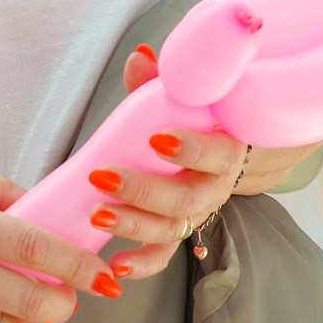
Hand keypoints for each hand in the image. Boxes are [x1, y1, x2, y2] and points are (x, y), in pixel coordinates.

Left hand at [85, 45, 247, 282]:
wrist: (221, 148)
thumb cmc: (194, 118)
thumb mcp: (184, 97)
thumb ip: (161, 81)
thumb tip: (139, 57)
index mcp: (224, 149)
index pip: (215, 153)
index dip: (190, 149)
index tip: (156, 139)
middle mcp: (214, 187)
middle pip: (185, 198)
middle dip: (143, 190)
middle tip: (104, 177)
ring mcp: (195, 214)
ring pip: (170, 229)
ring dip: (133, 224)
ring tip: (98, 215)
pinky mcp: (177, 234)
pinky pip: (163, 255)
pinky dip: (141, 264)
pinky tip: (115, 266)